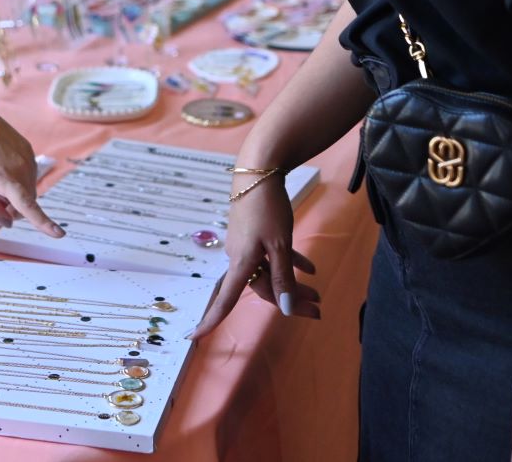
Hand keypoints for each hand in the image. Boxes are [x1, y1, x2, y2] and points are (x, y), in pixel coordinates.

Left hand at [0, 96, 63, 237]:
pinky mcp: (28, 150)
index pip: (27, 205)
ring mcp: (27, 157)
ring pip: (27, 189)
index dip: (42, 222)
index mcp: (4, 177)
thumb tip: (7, 222)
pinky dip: (16, 180)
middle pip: (25, 202)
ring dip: (13, 193)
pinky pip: (27, 175)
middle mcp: (21, 167)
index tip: (59, 234)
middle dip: (10, 206)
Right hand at [188, 174, 319, 338]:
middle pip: (263, 287)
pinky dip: (290, 263)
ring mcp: (247, 245)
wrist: (259, 171)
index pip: (225, 299)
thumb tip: (284, 308)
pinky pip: (273, 256)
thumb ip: (283, 276)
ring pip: (270, 272)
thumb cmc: (267, 208)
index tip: (193, 338)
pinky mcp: (255, 234)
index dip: (211, 320)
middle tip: (317, 309)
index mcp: (241, 263)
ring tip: (317, 292)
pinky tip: (310, 268)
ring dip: (293, 283)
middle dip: (289, 301)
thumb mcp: (279, 244)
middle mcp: (240, 258)